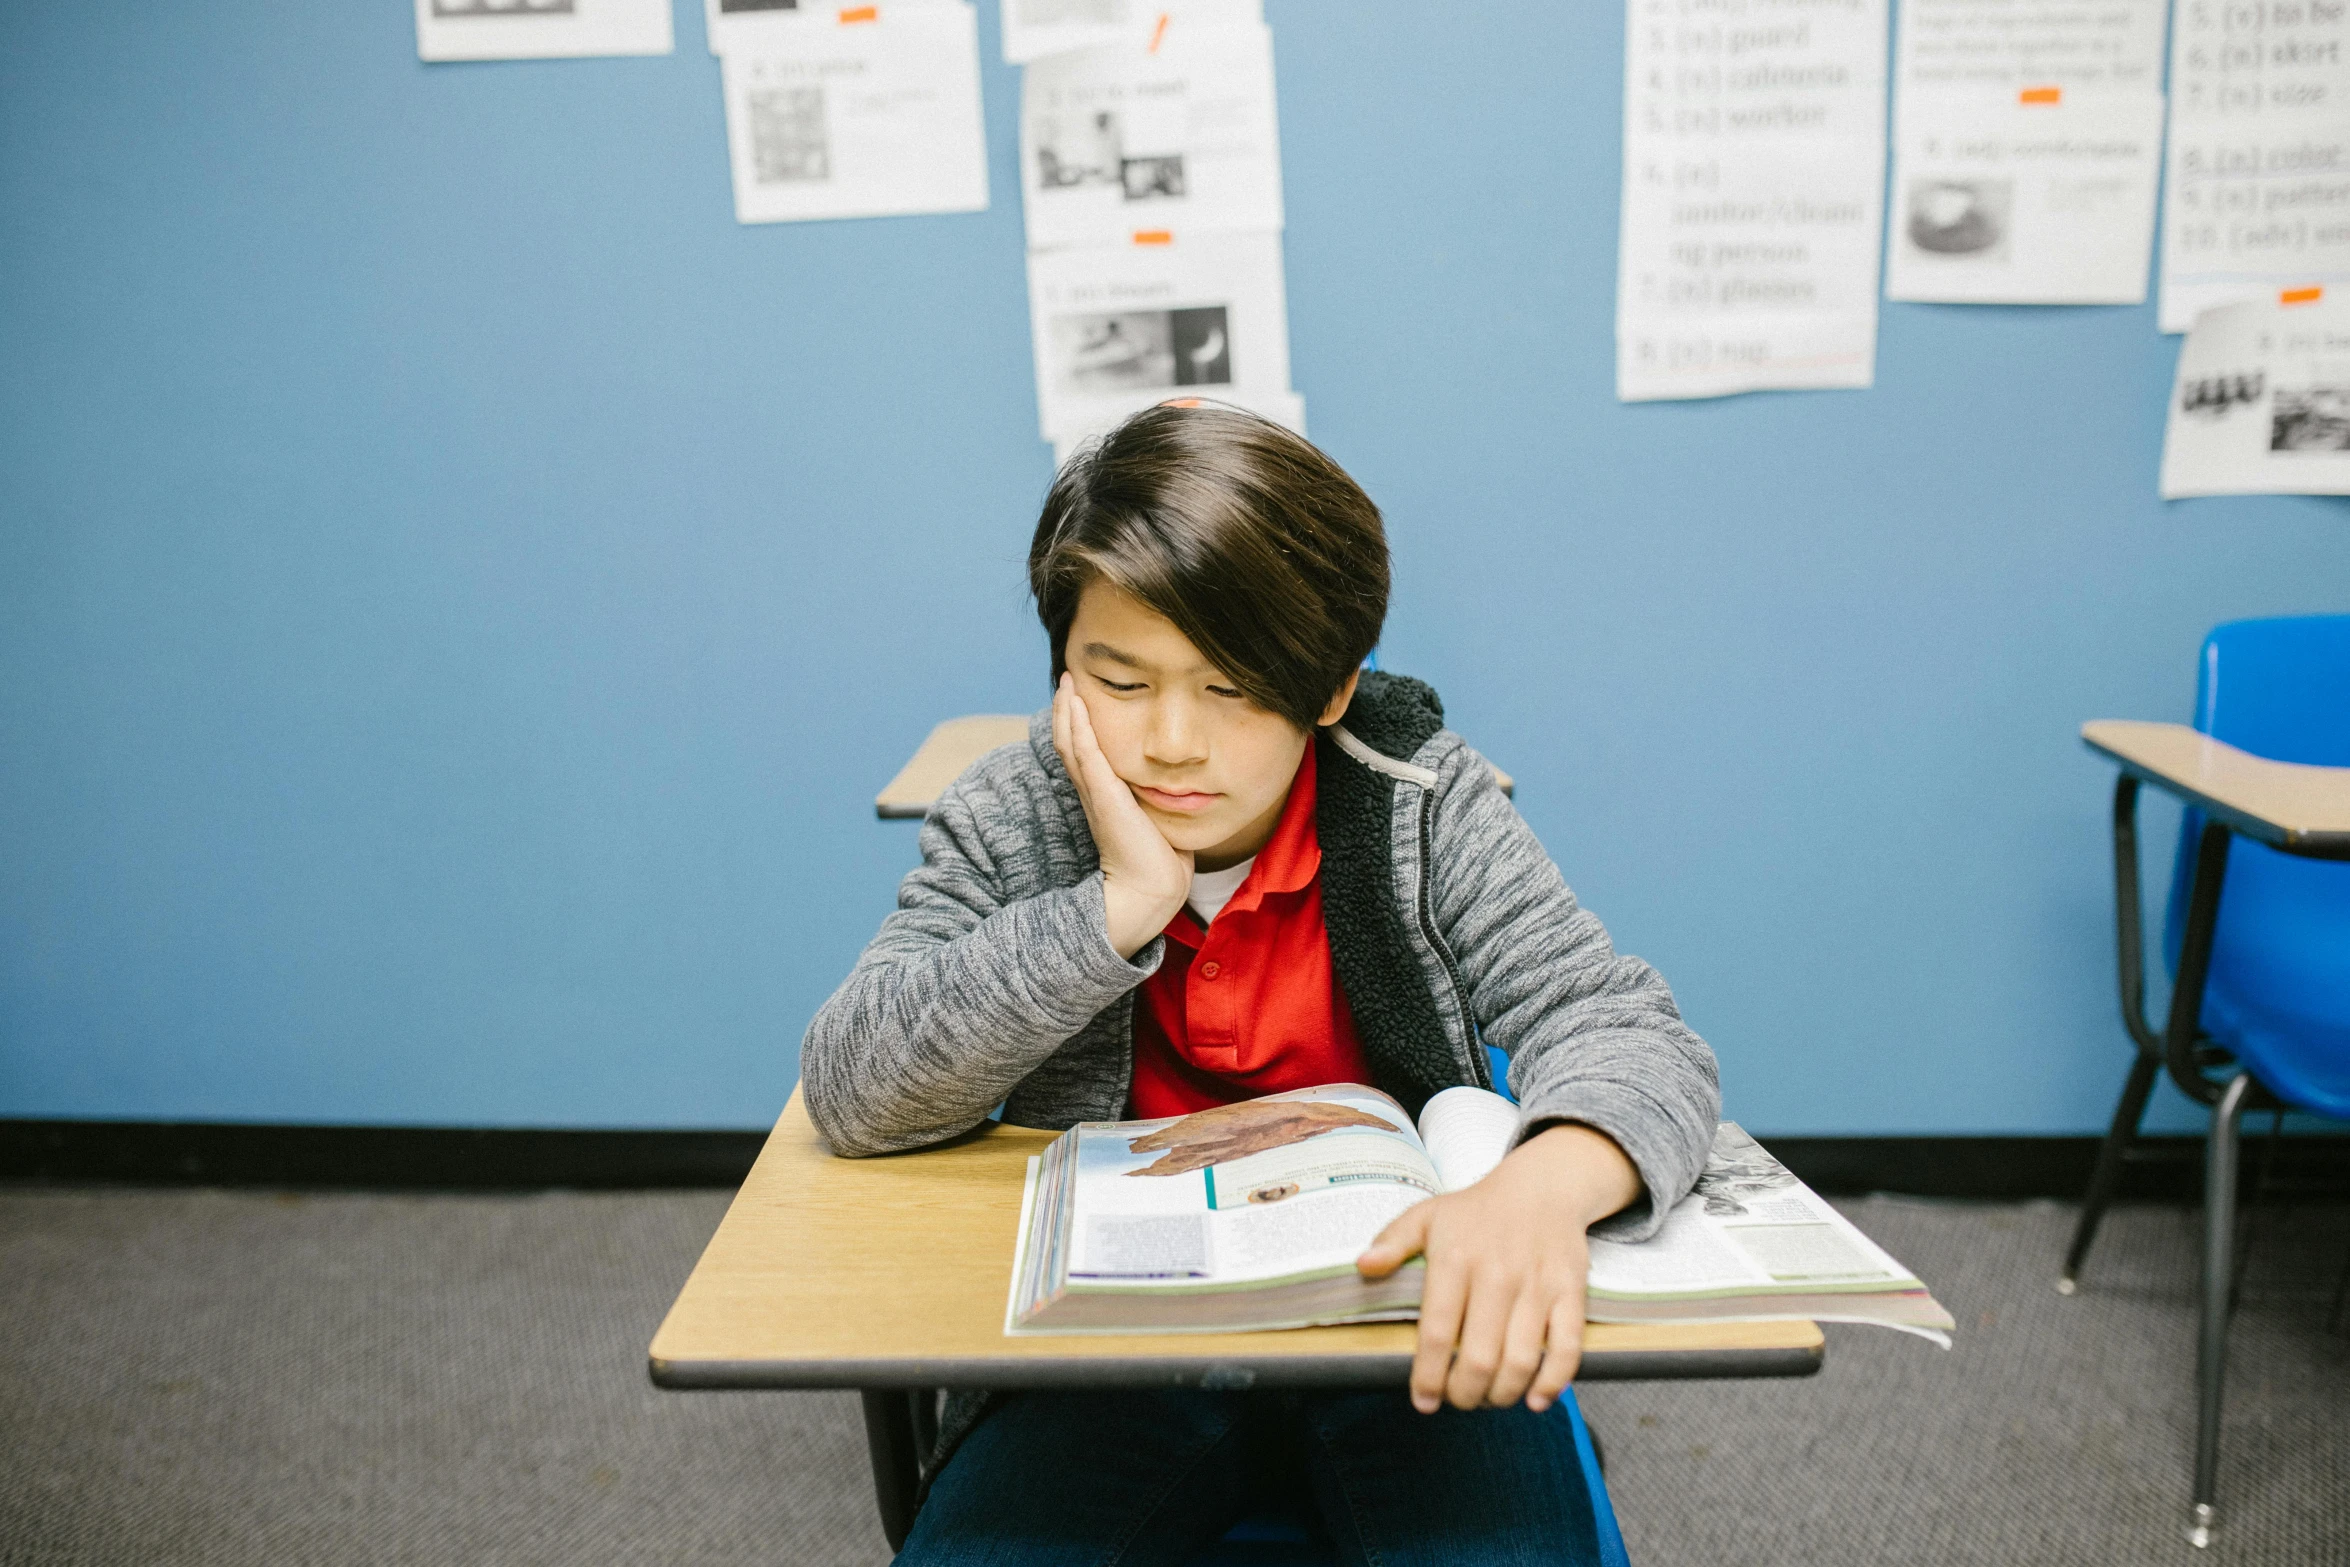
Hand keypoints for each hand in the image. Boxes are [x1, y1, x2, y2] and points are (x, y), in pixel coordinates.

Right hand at [1052, 673, 1192, 957]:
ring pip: (1071, 743)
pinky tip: (1073, 701)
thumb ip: (1160, 803)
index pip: (1085, 755)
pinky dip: (1076, 725)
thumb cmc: (1161, 862)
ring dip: (1066, 711)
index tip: (1080, 701)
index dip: (1080, 728)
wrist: (1153, 890)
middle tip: (1067, 680)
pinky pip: (1084, 752)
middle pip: (1070, 744)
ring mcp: (1096, 792)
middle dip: (1067, 712)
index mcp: (1105, 798)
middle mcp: (1094, 793)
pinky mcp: (1104, 794)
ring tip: (1066, 682)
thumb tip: (1179, 791)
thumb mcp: (1158, 821)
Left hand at [1356, 1123, 1640, 1413]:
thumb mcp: (1426, 1215)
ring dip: (1503, 1394)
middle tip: (1459, 1400)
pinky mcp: (1570, 1292)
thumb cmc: (1477, 1210)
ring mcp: (1537, 1286)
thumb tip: (1362, 1266)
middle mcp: (1496, 1275)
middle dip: (1465, 1394)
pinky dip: (1553, 1382)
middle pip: (1479, 1357)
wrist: (1541, 1187)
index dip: (1429, 1376)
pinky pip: (1567, 1348)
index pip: (1437, 1333)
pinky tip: (1535, 1398)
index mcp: (1455, 1259)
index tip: (1424, 1401)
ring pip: (1521, 1360)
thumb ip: (1392, 1241)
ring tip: (1490, 1398)